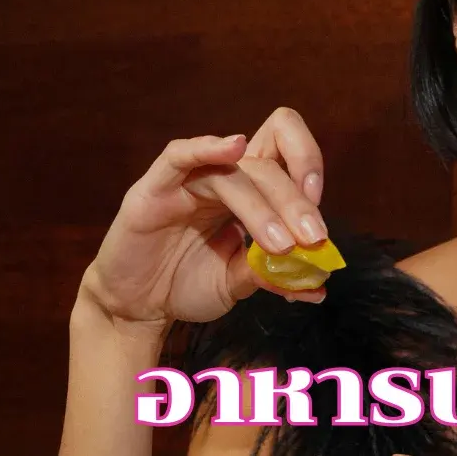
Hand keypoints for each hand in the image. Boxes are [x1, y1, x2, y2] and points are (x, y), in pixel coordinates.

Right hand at [80, 107, 330, 328]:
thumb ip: (274, 275)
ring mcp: (187, 179)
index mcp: (249, 188)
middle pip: (269, 165)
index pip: (285, 150)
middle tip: (312, 239)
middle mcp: (222, 175)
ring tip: (281, 245)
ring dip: (264, 206)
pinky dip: (207, 147)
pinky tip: (233, 147)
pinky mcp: (153, 189)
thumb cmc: (186, 284)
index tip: (320, 216)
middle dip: (296, 203)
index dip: (309, 167)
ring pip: (235, 171)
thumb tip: (318, 284)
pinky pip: (179, 156)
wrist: (136, 308)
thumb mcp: (238, 282)